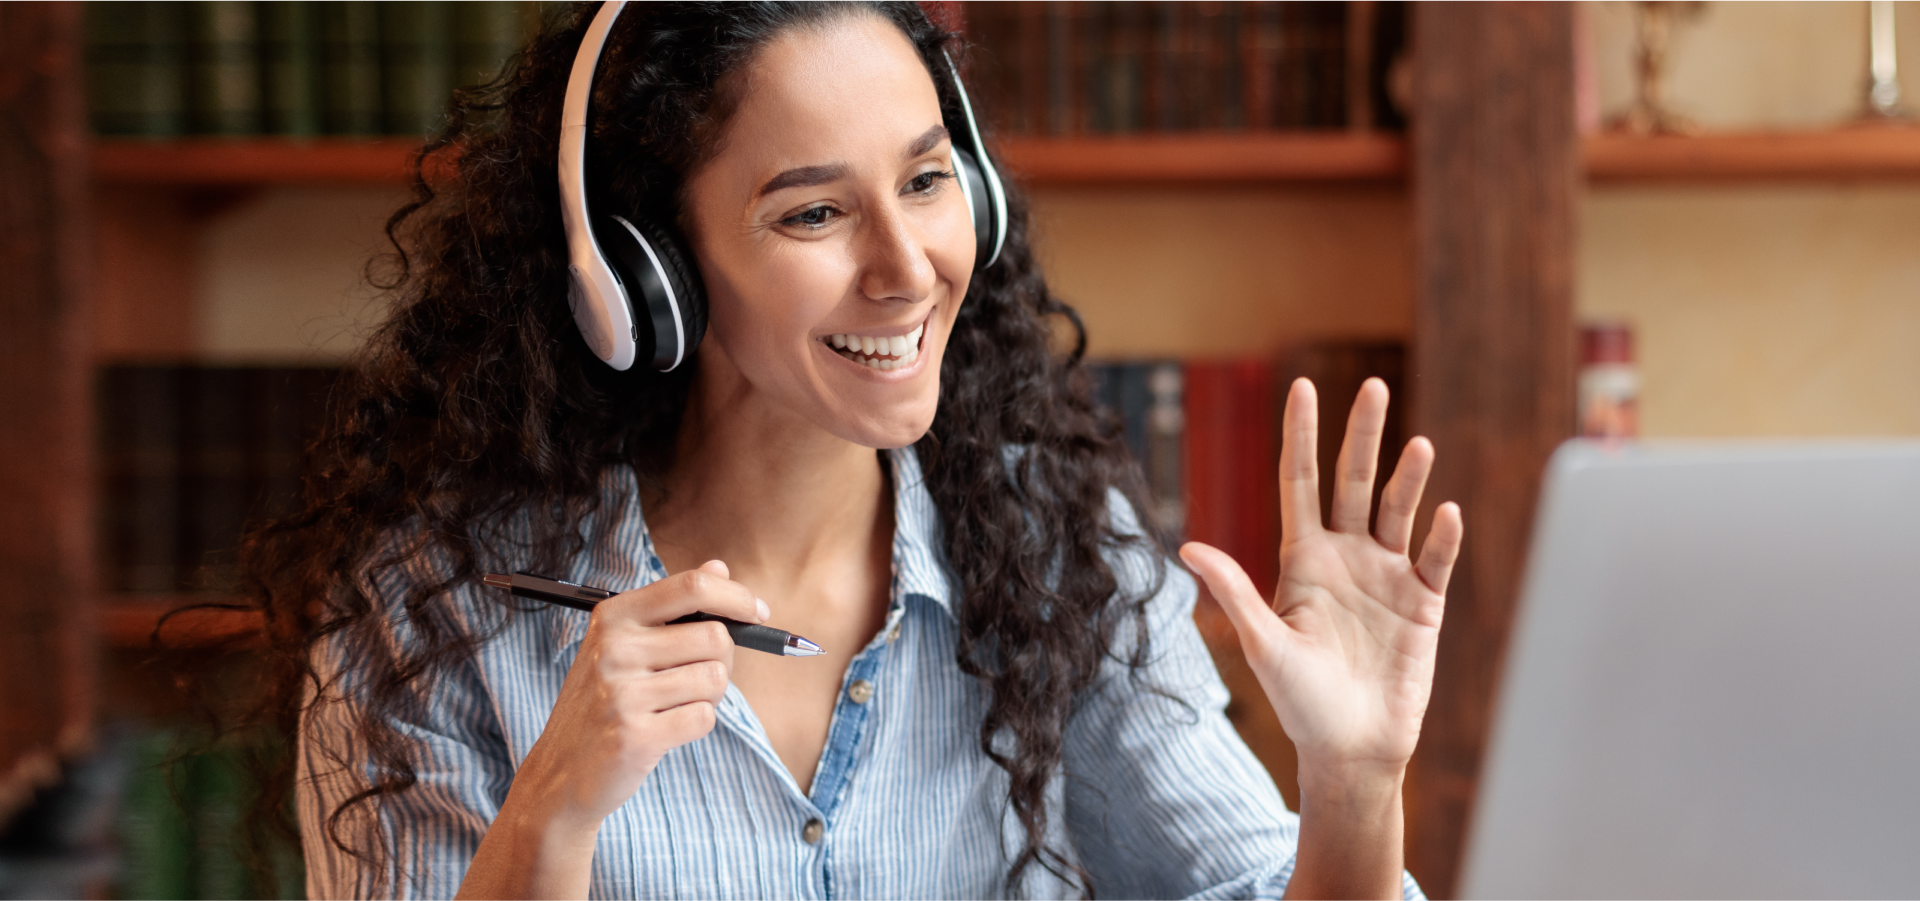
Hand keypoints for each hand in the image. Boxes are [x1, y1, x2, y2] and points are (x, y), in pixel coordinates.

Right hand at [509, 560, 767, 831]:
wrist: (561, 772)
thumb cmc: (603, 702)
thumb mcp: (624, 644)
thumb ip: (673, 606)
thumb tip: (719, 567)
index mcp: (614, 616)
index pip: (692, 587)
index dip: (737, 597)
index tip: (758, 612)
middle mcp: (614, 648)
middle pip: (715, 637)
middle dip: (723, 660)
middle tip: (697, 678)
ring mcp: (621, 693)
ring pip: (715, 679)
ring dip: (709, 696)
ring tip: (672, 706)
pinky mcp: (635, 736)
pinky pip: (704, 717)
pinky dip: (696, 724)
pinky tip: (665, 729)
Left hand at [1181, 378, 1461, 778]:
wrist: (1351, 749)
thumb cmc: (1300, 702)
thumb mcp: (1263, 645)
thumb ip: (1235, 592)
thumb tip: (1188, 546)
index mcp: (1302, 559)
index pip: (1300, 484)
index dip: (1301, 437)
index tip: (1303, 388)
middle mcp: (1346, 557)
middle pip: (1354, 482)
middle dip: (1362, 435)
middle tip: (1372, 387)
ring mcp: (1387, 577)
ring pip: (1399, 511)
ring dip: (1408, 479)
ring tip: (1418, 444)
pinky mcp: (1423, 604)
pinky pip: (1435, 561)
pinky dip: (1441, 537)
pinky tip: (1446, 511)